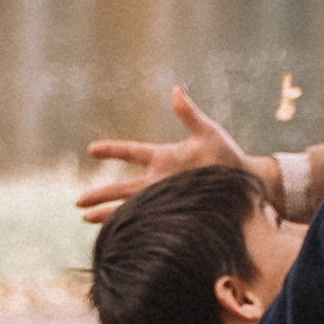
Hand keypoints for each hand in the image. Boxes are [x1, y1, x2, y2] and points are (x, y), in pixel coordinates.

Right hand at [79, 85, 261, 222]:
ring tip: (85, 219)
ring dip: (107, 214)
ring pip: (129, 207)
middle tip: (78, 201)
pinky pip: (147, 221)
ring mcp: (164, 198)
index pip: (131, 152)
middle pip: (122, 187)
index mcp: (163, 158)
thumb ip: (189, 113)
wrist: (245, 184)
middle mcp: (159, 180)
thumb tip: (177, 87)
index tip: (91, 149)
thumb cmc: (228, 158)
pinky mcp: (172, 214)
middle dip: (100, 193)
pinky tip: (116, 236)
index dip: (112, 150)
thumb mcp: (208, 133)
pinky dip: (131, 227)